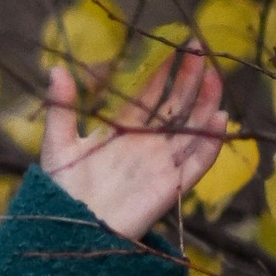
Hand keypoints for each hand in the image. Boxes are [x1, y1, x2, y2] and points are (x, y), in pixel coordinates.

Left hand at [42, 44, 229, 241]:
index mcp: (123, 131)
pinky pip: (197, 163)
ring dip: (206, 104)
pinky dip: (210, 144)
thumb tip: (56, 69)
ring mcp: (161, 165)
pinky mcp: (171, 187)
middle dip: (191, 79)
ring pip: (192, 129)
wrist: (69, 229)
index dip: (165, 71)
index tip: (178, 46)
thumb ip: (63, 108)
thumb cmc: (60, 190)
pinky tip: (220, 120)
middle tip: (202, 49)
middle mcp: (147, 145)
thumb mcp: (59, 144)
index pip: (151, 95)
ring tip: (216, 76)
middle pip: (176, 106)